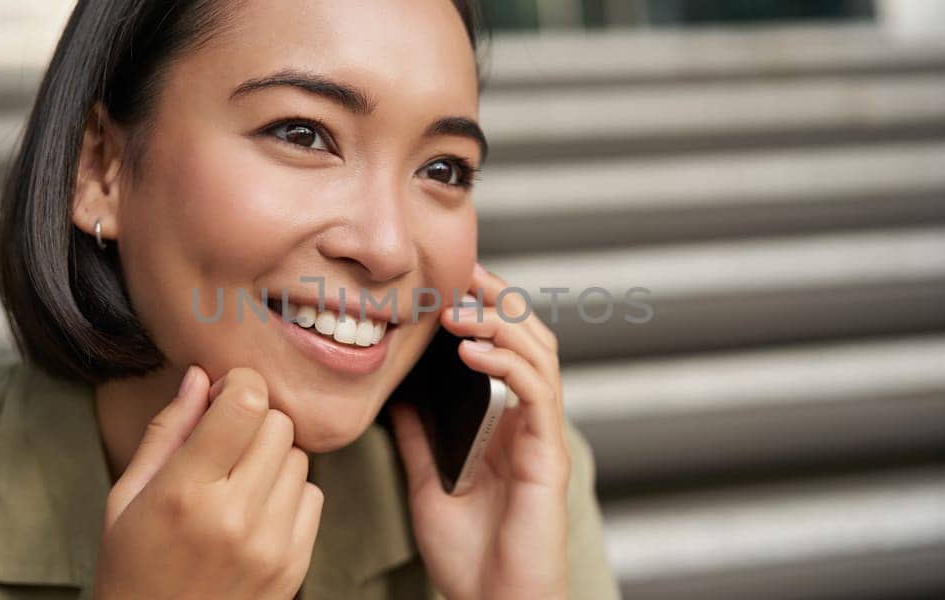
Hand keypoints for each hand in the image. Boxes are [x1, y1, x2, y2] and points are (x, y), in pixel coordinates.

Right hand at [94, 367, 323, 599]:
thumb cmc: (132, 566)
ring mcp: (270, 544)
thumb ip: (167, 431)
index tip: (220, 397)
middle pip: (277, 424)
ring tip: (235, 483)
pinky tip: (254, 511)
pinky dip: (288, 493)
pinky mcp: (294, 565)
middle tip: (224, 442)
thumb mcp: (127, 497)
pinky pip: (313, 495)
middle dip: (252, 420)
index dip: (238, 385)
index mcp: (184, 493)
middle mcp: (234, 517)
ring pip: (299, 457)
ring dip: (272, 458)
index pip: (245, 404)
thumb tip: (200, 376)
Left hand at [393, 263, 570, 599]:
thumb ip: (420, 439)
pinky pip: (537, 395)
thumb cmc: (469, 557)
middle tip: (464, 275)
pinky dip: (509, 365)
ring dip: (502, 324)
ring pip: (541, 356)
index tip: (451, 281)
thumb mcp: (429, 484)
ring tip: (462, 312)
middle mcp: (529, 424)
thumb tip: (396, 399)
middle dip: (501, 300)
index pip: (506, 348)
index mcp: (505, 425)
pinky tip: (474, 353)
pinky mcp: (548, 457)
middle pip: (532, 339)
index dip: (486, 309)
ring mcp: (541, 437)